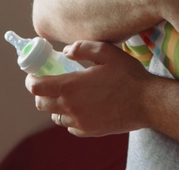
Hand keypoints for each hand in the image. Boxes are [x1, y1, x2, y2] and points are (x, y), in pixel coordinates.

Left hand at [26, 41, 150, 136]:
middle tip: (50, 83)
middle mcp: (71, 107)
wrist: (147, 103)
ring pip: (55, 116)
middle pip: (41, 104)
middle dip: (41, 93)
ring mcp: (79, 122)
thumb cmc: (128, 75)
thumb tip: (65, 51)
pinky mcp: (89, 131)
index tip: (34, 75)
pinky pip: (70, 126)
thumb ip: (82, 48)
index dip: (31, 80)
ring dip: (55, 106)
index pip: (36, 87)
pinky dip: (69, 118)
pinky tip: (81, 108)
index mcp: (71, 86)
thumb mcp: (106, 52)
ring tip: (68, 95)